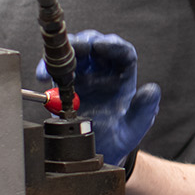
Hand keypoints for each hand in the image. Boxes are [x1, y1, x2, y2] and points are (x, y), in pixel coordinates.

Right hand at [37, 30, 161, 164]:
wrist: (97, 153)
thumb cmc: (119, 138)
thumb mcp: (135, 126)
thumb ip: (143, 109)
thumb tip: (151, 90)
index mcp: (124, 76)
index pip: (123, 52)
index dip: (112, 45)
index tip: (100, 46)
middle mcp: (104, 71)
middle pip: (96, 44)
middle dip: (85, 42)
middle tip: (75, 48)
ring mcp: (84, 75)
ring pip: (75, 52)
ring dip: (65, 53)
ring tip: (58, 62)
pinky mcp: (65, 83)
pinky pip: (57, 69)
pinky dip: (48, 67)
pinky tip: (43, 75)